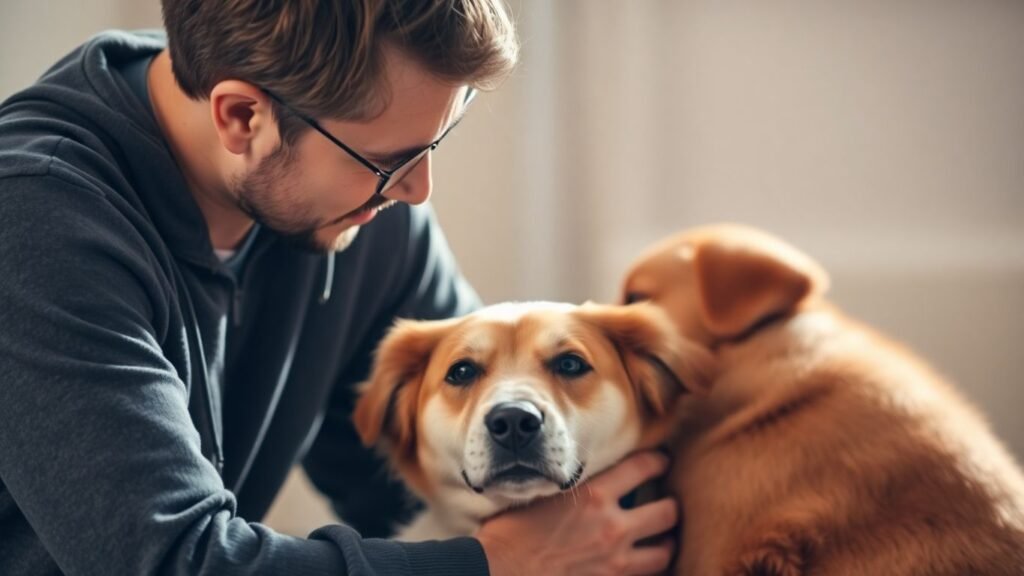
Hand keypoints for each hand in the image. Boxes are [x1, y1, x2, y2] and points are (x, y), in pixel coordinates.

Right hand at [475, 451, 677, 575]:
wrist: (500, 570)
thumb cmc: (510, 532)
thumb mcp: (543, 495)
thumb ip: (575, 489)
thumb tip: (589, 481)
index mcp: (594, 495)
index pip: (642, 468)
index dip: (659, 461)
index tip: (663, 461)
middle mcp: (612, 526)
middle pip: (667, 512)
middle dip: (671, 507)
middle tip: (668, 503)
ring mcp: (615, 560)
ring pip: (664, 551)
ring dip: (666, 544)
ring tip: (663, 540)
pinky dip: (646, 570)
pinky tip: (642, 565)